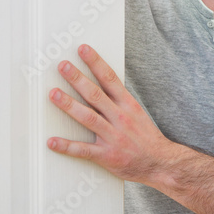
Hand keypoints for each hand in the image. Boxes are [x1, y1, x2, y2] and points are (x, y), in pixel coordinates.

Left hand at [47, 44, 170, 183]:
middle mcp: (120, 118)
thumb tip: (100, 84)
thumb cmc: (147, 138)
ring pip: (88, 118)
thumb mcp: (137, 113)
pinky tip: (52, 141)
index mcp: (128, 106)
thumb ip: (119, 101)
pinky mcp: (107, 156)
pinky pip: (84, 150)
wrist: (161, 163)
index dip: (96, 63)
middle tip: (63, 66)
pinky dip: (67, 146)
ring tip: (54, 94)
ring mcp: (113, 137)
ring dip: (69, 105)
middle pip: (96, 95)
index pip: (110, 79)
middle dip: (78, 79)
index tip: (83, 49)